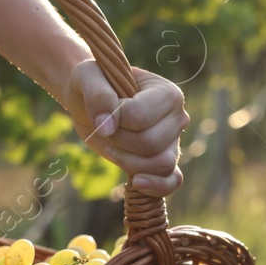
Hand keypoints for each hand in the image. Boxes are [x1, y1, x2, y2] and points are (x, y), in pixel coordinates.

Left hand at [60, 60, 189, 196]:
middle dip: (118, 141)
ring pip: (159, 165)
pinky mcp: (165, 162)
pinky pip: (171, 181)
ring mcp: (174, 142)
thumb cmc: (94, 84)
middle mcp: (178, 118)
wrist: (91, 103)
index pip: (140, 117)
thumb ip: (97, 95)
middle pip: (150, 143)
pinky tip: (135, 183)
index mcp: (167, 93)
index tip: (103, 111)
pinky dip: (155, 186)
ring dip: (127, 161)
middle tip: (107, 129)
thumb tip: (107, 126)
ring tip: (112, 147)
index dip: (114, 120)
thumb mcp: (87, 77)